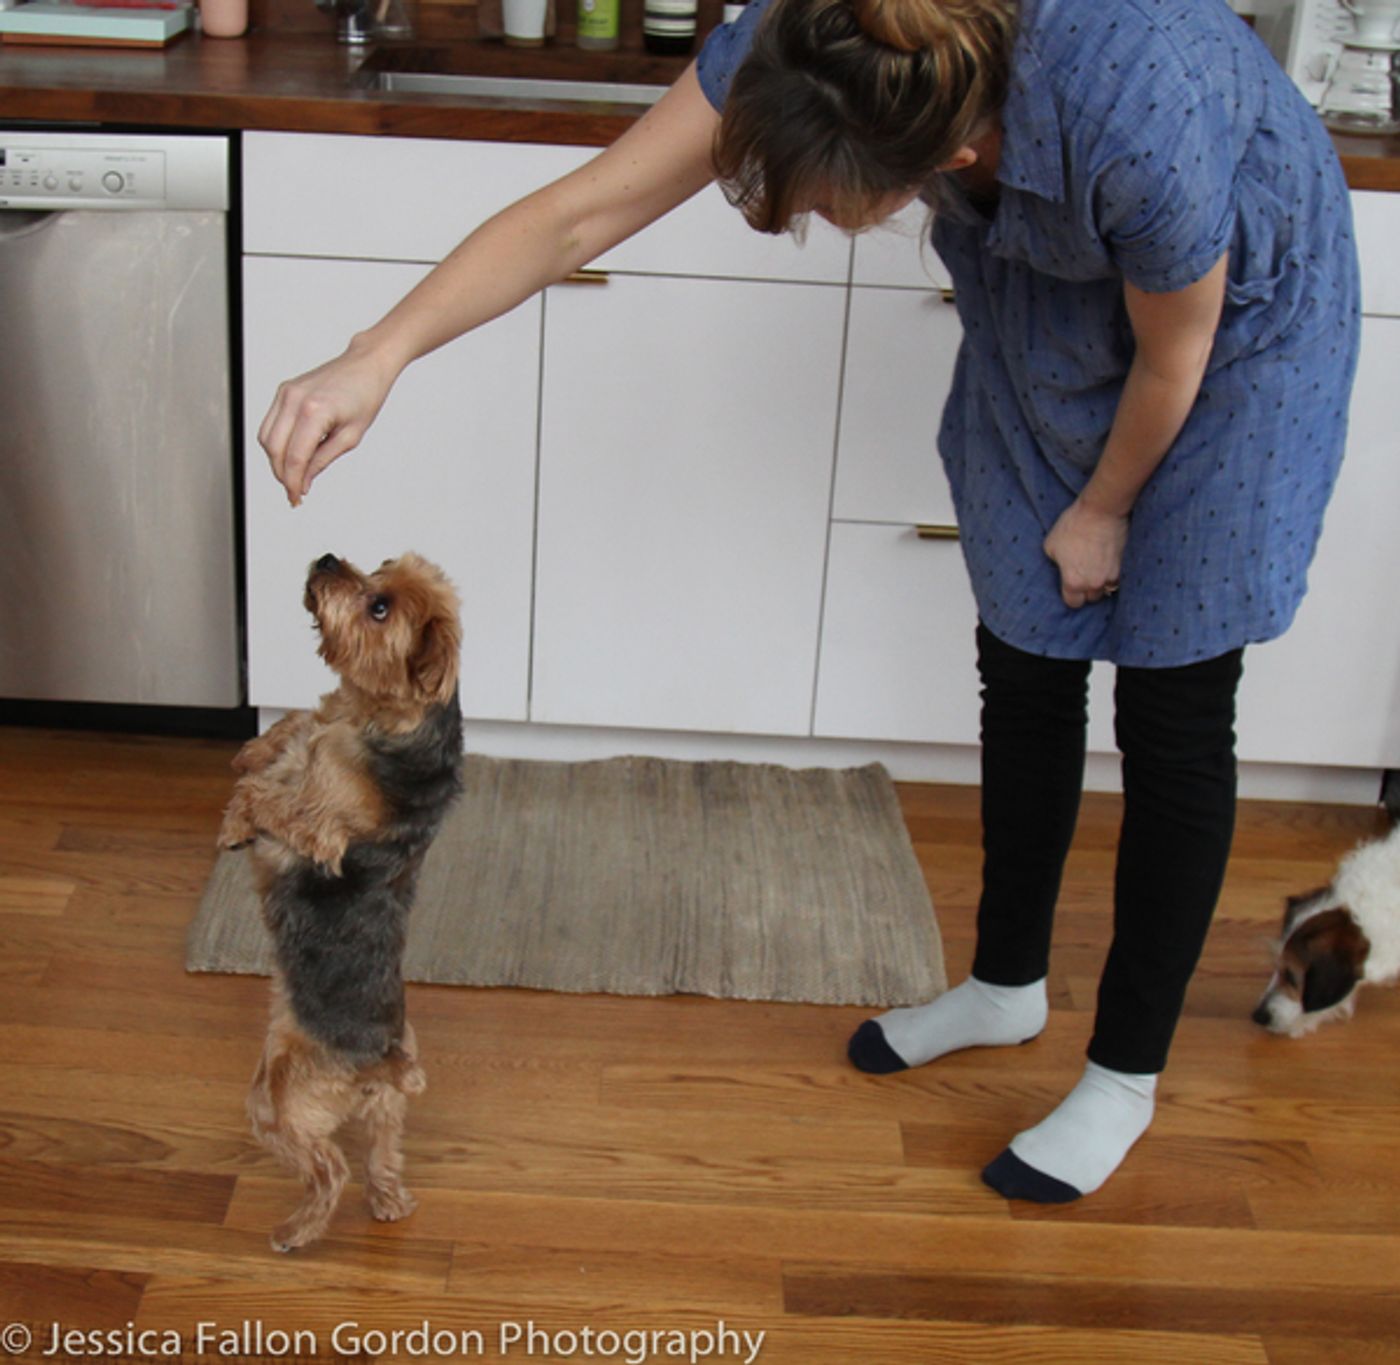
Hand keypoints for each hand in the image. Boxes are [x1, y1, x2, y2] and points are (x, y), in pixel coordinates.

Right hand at [258, 338, 397, 505]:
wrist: (365, 365)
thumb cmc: (365, 396)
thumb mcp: (351, 436)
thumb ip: (323, 460)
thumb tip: (304, 481)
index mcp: (315, 411)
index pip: (295, 457)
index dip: (294, 482)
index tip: (296, 498)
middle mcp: (294, 400)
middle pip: (274, 449)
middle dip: (282, 475)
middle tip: (295, 492)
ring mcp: (286, 393)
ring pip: (266, 437)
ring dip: (276, 461)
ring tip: (294, 476)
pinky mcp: (284, 391)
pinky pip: (271, 424)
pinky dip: (277, 443)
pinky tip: (292, 455)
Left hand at [1043, 499, 1128, 608]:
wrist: (1101, 510)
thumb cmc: (1072, 526)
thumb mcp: (1050, 546)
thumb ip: (1055, 564)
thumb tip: (1061, 568)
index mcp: (1073, 582)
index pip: (1073, 603)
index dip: (1071, 596)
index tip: (1070, 588)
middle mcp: (1093, 584)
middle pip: (1092, 598)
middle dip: (1087, 590)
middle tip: (1084, 576)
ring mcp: (1112, 576)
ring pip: (1107, 589)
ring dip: (1102, 584)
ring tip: (1097, 570)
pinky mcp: (1125, 565)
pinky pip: (1119, 578)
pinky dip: (1114, 574)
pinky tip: (1109, 564)